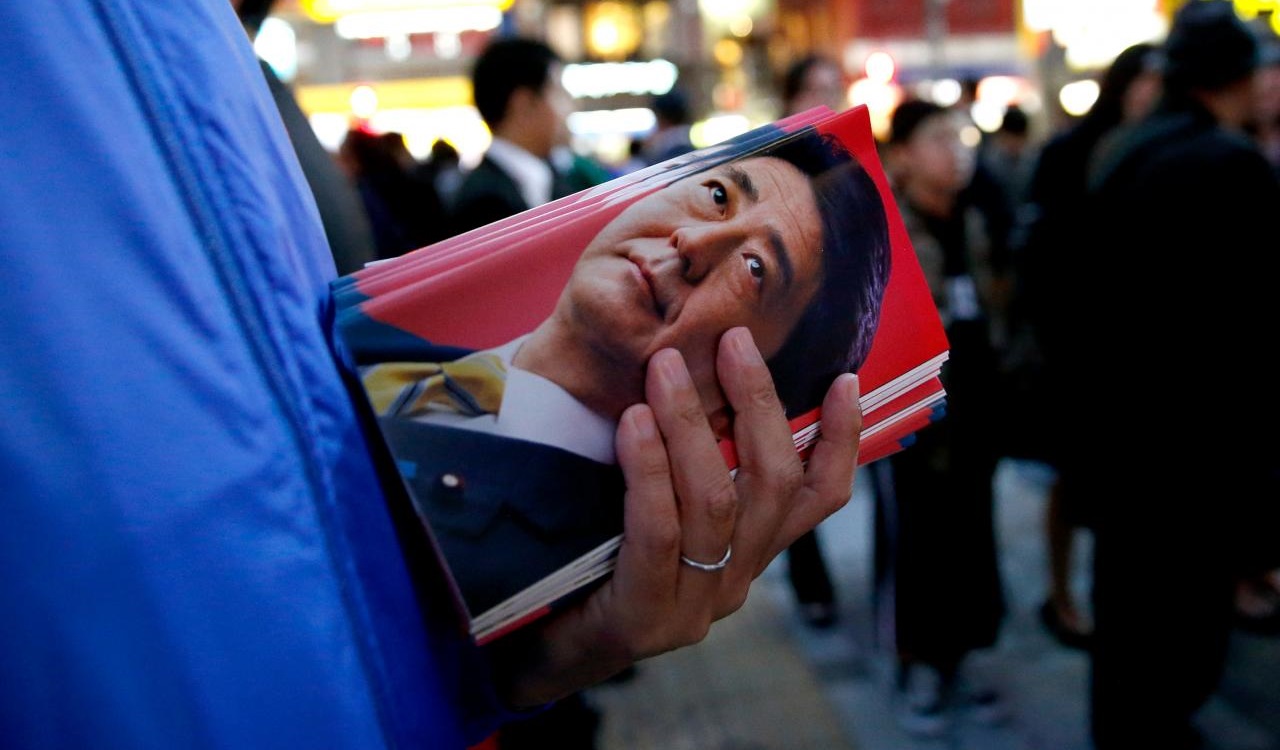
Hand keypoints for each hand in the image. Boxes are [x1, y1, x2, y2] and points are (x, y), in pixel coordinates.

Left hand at [489, 327, 861, 706]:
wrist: (540, 649)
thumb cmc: (592, 562)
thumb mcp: (654, 509)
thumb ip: (685, 465)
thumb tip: (691, 370)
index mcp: (747, 553)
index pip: (816, 498)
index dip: (841, 440)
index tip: (844, 379)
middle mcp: (734, 580)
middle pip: (774, 485)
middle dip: (758, 404)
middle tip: (733, 341)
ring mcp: (695, 605)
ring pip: (717, 501)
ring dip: (692, 424)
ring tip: (666, 368)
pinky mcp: (647, 618)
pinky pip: (658, 531)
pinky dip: (649, 469)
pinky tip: (633, 423)